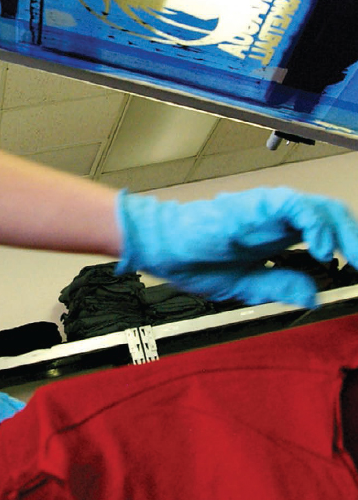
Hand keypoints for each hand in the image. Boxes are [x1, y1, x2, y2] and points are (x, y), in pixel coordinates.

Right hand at [115, 187, 357, 307]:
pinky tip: (322, 250)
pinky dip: (314, 224)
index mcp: (276, 235)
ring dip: (343, 232)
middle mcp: (276, 219)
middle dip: (354, 240)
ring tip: (352, 258)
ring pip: (319, 207)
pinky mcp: (253, 206)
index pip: (325, 232)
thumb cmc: (194, 261)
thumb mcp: (246, 285)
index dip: (348, 248)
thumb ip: (280, 284)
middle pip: (331, 217)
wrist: (159, 248)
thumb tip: (315, 294)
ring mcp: (266, 210)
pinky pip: (293, 205)